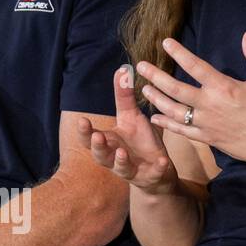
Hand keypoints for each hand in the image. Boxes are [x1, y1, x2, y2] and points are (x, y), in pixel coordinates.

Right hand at [82, 65, 179, 196]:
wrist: (158, 169)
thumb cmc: (140, 140)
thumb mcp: (132, 117)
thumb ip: (124, 96)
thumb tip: (121, 69)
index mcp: (109, 142)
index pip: (90, 138)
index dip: (85, 131)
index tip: (82, 120)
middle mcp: (114, 158)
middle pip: (99, 155)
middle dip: (97, 147)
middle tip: (98, 137)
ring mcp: (132, 169)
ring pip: (120, 168)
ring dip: (120, 160)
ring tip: (121, 152)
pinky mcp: (150, 176)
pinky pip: (152, 174)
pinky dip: (157, 168)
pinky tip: (163, 161)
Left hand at [136, 32, 245, 175]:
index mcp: (224, 87)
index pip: (195, 66)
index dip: (179, 53)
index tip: (165, 43)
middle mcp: (209, 104)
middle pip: (175, 89)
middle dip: (155, 76)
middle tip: (140, 66)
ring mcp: (205, 123)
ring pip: (173, 110)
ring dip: (156, 99)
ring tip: (143, 89)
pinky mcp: (206, 138)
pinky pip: (180, 130)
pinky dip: (165, 124)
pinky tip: (155, 117)